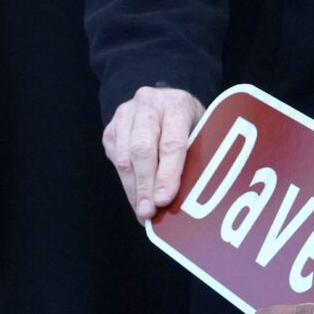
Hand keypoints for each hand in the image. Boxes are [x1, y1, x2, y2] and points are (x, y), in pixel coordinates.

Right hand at [101, 85, 203, 219]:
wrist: (164, 101)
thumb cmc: (189, 123)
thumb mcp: (202, 132)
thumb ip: (196, 157)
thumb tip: (188, 197)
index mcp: (176, 104)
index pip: (171, 142)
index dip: (167, 174)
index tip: (164, 199)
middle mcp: (147, 104)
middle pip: (142, 150)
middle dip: (145, 185)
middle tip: (148, 212)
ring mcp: (125, 115)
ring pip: (124, 158)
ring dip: (133, 189)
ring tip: (142, 212)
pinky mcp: (111, 129)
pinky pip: (116, 160)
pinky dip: (126, 183)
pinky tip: (137, 198)